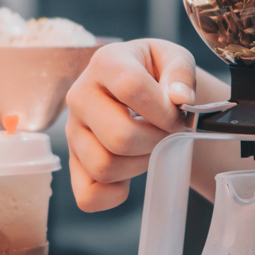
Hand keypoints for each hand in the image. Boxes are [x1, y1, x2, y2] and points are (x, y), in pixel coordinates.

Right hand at [66, 39, 195, 210]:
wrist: (141, 87)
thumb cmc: (157, 74)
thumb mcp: (174, 59)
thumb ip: (181, 73)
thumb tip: (180, 98)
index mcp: (106, 63)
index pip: (131, 87)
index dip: (163, 109)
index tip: (177, 115)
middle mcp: (80, 96)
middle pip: (118, 136)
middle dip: (155, 141)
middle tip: (166, 134)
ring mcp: (73, 132)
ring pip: (104, 167)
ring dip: (139, 165)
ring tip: (150, 147)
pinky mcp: (74, 162)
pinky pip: (88, 196)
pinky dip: (114, 195)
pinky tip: (131, 174)